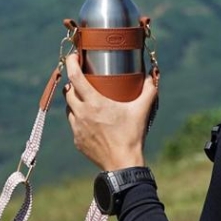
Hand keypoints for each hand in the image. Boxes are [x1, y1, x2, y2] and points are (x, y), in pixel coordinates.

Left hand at [63, 52, 158, 170]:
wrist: (122, 164)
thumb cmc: (131, 136)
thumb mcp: (141, 110)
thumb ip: (148, 90)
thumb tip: (152, 76)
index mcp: (94, 103)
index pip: (75, 77)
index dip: (72, 63)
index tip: (74, 57)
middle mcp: (82, 113)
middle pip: (68, 91)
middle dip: (72, 82)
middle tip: (81, 78)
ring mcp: (77, 127)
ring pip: (69, 107)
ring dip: (74, 100)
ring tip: (84, 97)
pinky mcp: (77, 139)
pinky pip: (74, 123)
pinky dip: (78, 117)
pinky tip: (88, 118)